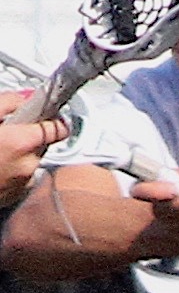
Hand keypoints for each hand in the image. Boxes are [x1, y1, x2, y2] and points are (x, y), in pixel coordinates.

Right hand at [0, 92, 69, 207]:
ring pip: (32, 160)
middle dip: (29, 134)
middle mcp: (28, 165)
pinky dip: (12, 168)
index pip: (58, 127)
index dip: (53, 118)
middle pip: (43, 143)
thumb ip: (8, 102)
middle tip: (7, 130)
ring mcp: (22, 183)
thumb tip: (26, 97)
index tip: (48, 113)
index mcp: (22, 142)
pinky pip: (22, 176)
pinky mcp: (15, 195)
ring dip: (20, 152)